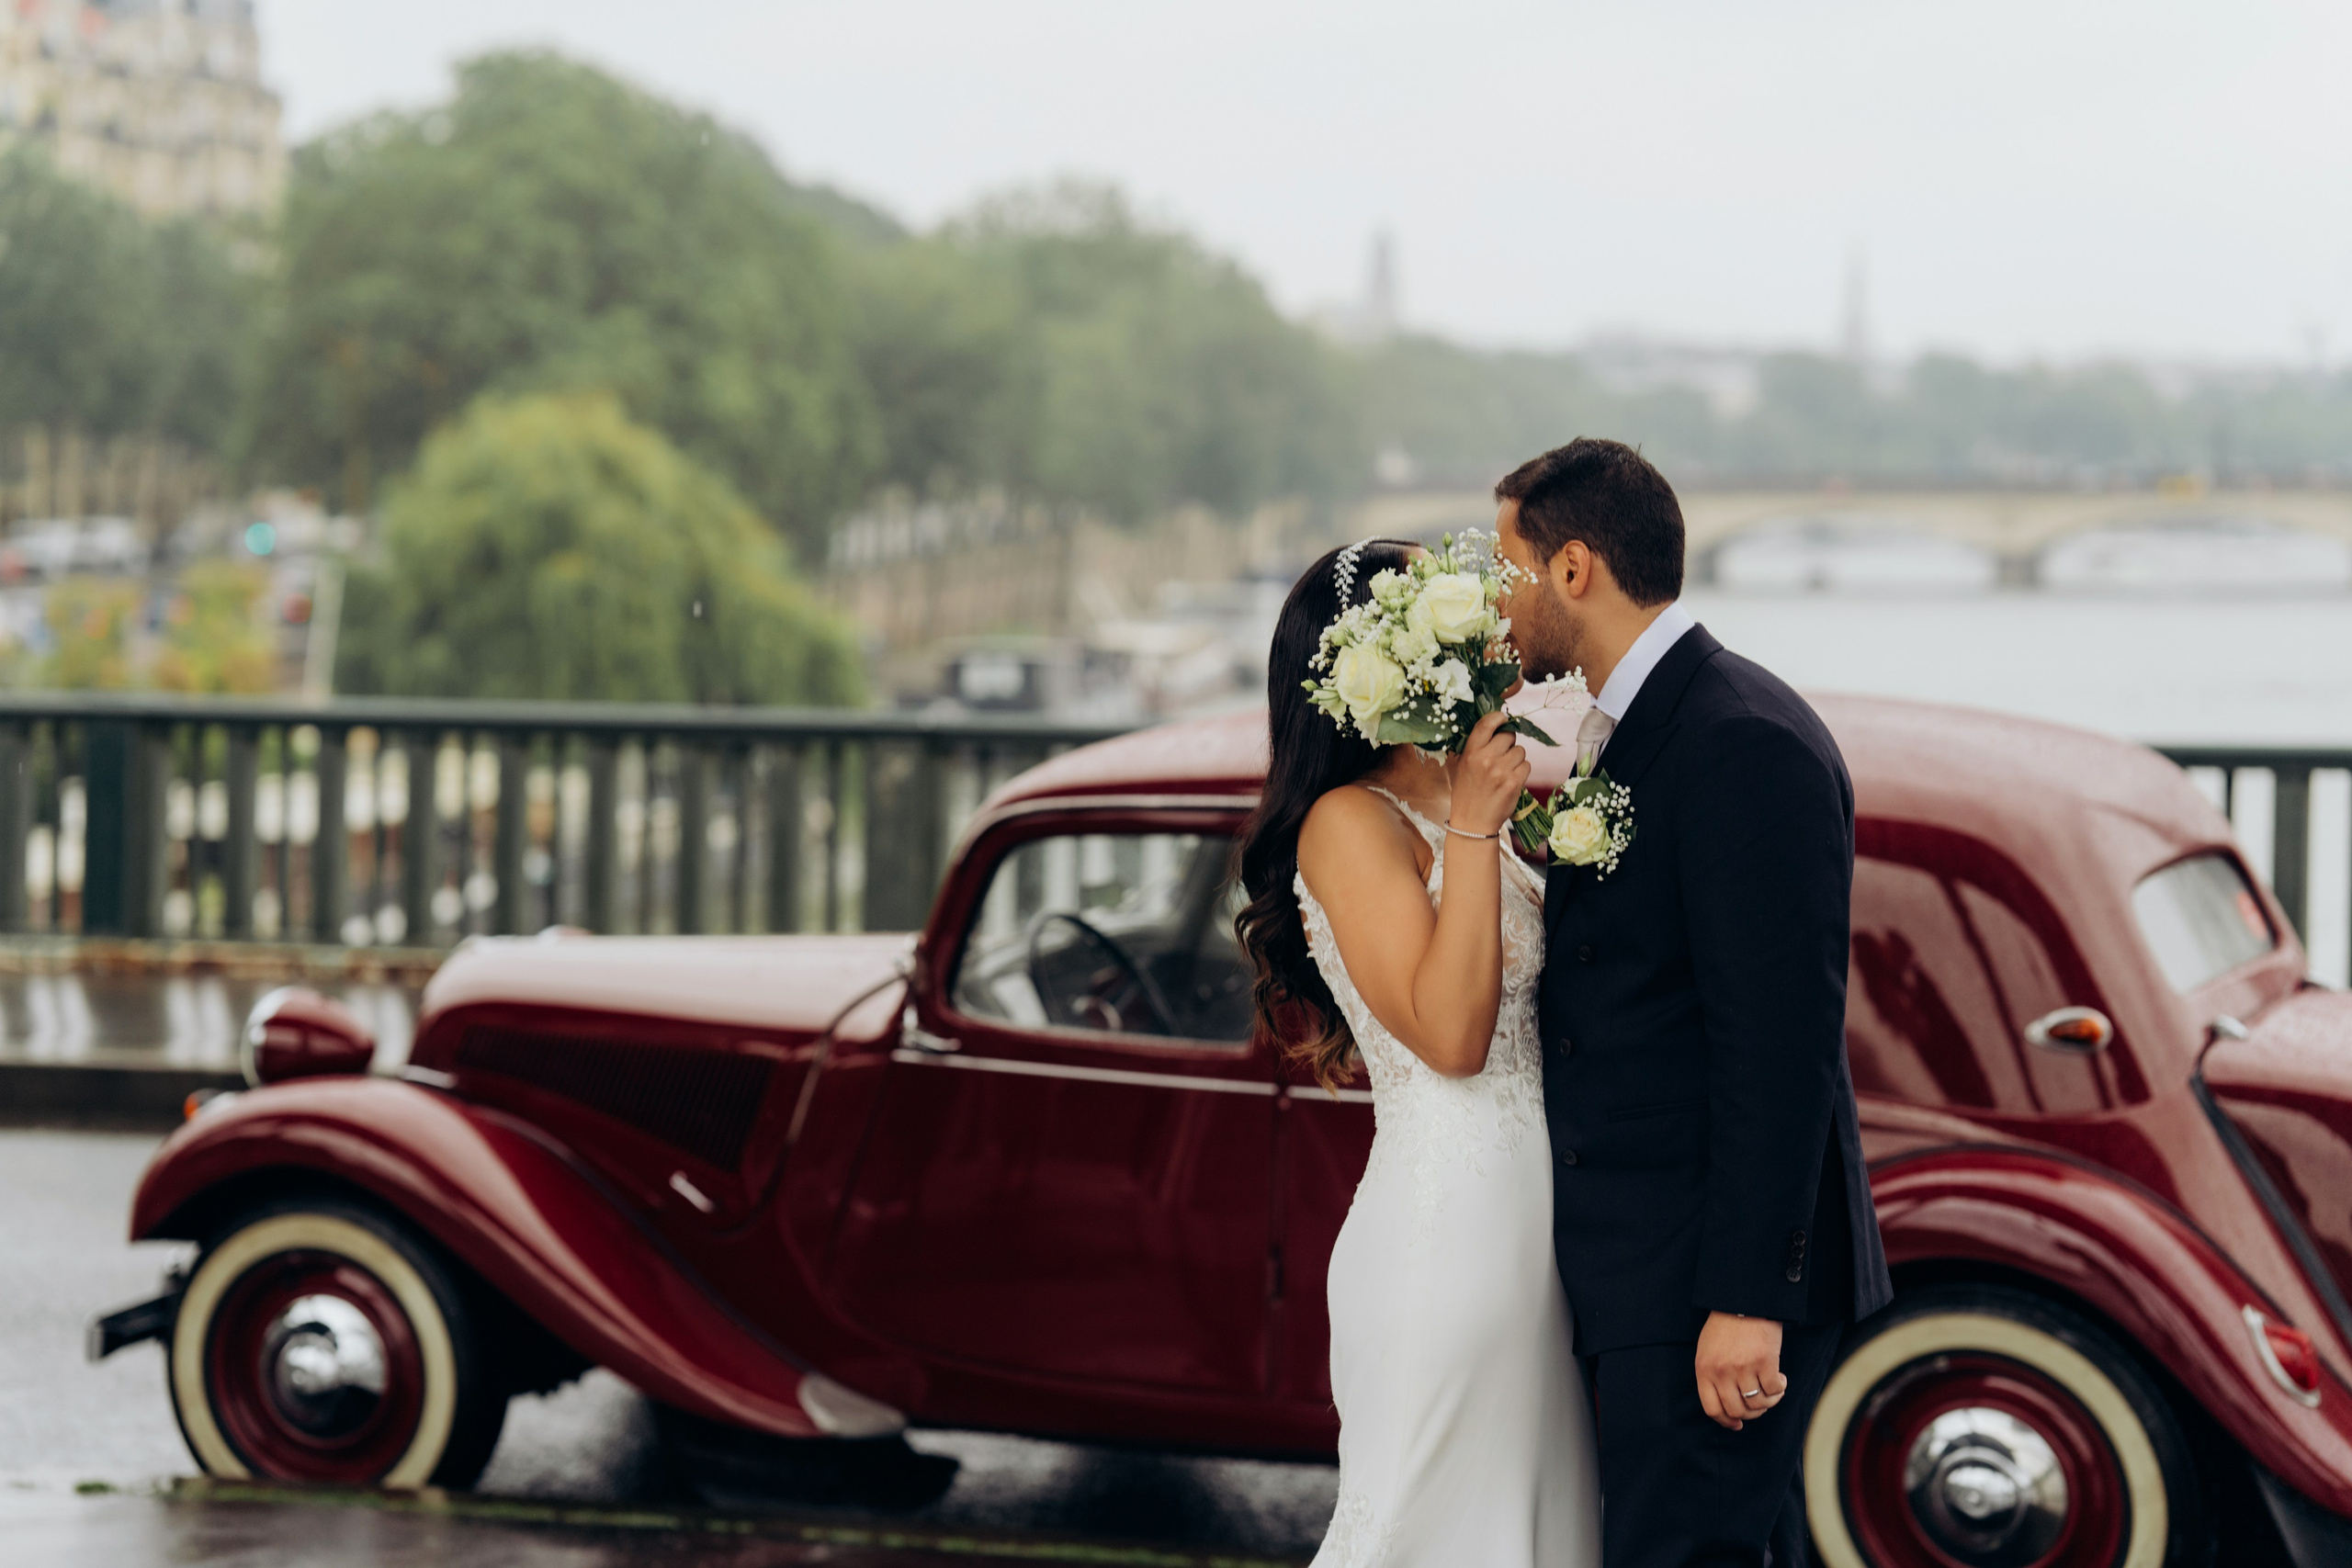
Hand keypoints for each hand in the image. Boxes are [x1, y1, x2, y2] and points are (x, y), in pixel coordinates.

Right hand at [1446, 710, 1530, 836]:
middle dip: (1508, 743)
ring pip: (1520, 751)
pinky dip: (1521, 771)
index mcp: (1470, 753)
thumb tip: (1494, 728)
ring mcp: (1501, 771)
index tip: (1503, 718)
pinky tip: (1511, 780)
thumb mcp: (1462, 767)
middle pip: (1509, 736)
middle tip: (1502, 755)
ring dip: (1516, 759)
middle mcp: (1485, 759)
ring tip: (1505, 771)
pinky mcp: (1514, 783)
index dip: (1498, 717)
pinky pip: (1526, 766)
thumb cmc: (1467, 793)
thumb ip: (1475, 747)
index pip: (1486, 724)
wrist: (1473, 823)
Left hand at [1695, 1311, 1786, 1431]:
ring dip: (1768, 1402)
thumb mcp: (1707, 1350)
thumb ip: (1712, 1376)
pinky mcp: (1764, 1362)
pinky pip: (1774, 1391)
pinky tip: (1780, 1378)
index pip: (1712, 1409)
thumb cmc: (1725, 1326)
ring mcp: (1743, 1368)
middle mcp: (1722, 1372)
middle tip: (1759, 1404)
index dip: (1726, 1421)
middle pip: (1737, 1411)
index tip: (1737, 1424)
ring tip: (1771, 1389)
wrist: (1744, 1300)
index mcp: (1704, 1369)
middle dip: (1751, 1413)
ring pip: (1758, 1404)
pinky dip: (1780, 1389)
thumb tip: (1726, 1410)